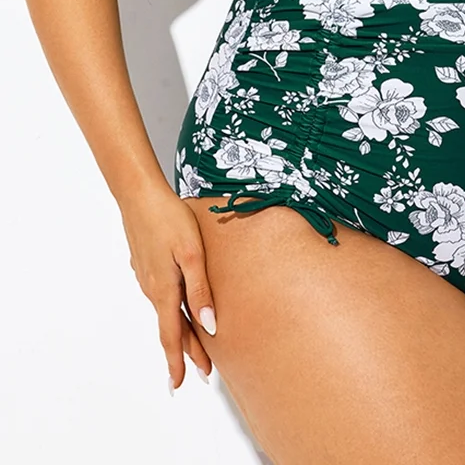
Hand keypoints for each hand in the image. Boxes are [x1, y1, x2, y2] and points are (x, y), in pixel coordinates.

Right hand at [120, 186, 215, 393]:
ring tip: (195, 344)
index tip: (182, 384)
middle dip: (186, 350)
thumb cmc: (169, 219)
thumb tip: (210, 326)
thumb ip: (201, 291)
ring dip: (180, 329)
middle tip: (202, 371)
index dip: (179, 361)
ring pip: (166, 310)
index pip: (172, 336)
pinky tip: (177, 306)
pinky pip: (161, 295)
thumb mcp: (192, 254)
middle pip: (171, 326)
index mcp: (164, 290)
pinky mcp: (146, 264)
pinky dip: (172, 308)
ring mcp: (147, 276)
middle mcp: (152, 288)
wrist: (139, 195)